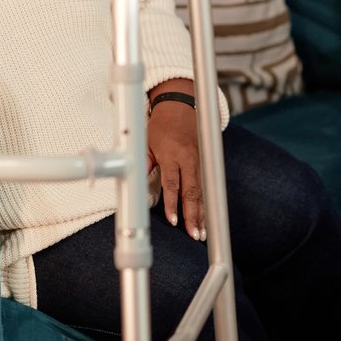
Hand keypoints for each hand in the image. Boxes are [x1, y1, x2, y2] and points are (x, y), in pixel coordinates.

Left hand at [147, 78, 203, 238]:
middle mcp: (188, 159)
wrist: (180, 106)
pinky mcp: (204, 162)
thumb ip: (144, 166)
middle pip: (192, 191)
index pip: (172, 183)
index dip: (172, 203)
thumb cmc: (161, 126)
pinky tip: (204, 218)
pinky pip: (204, 186)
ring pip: (201, 192)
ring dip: (201, 213)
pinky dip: (204, 203)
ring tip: (200, 232)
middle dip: (193, 214)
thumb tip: (136, 188)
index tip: (173, 220)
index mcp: (172, 154)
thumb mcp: (146, 143)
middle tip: (193, 233)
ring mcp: (198, 161)